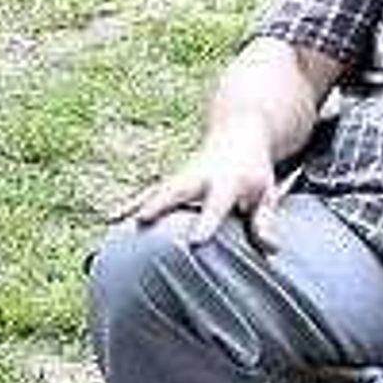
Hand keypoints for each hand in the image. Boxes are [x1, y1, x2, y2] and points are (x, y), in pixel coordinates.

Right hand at [112, 125, 287, 251]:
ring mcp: (181, 178)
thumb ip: (265, 220)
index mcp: (227, 181)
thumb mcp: (267, 193)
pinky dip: (128, 205)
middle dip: (159, 204)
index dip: (206, 222)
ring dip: (135, 205)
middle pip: (176, 190)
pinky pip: (147, 194)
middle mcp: (199, 177)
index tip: (196, 243)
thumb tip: (272, 250)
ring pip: (155, 191)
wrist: (239, 133)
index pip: (216, 203)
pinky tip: (110, 218)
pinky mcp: (170, 182)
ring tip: (114, 221)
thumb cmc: (254, 172)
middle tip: (142, 220)